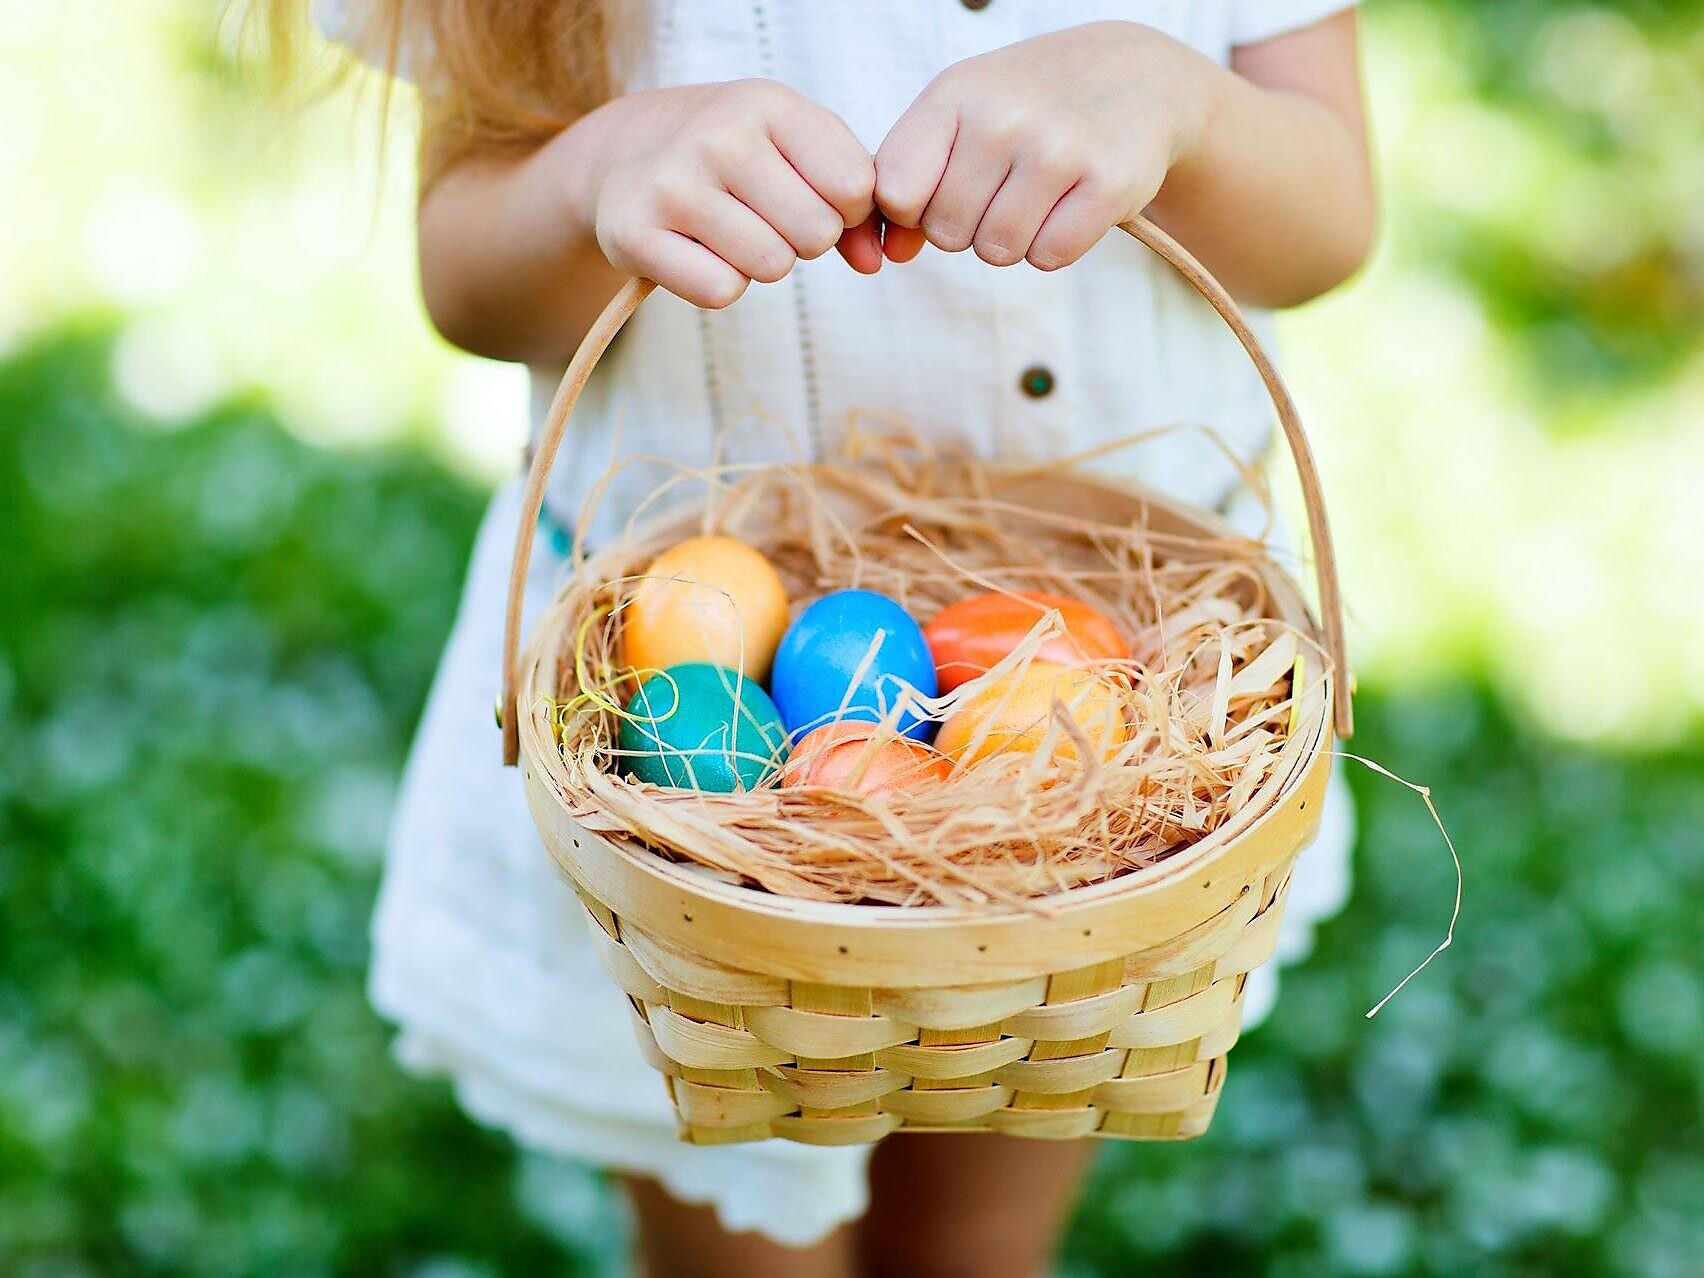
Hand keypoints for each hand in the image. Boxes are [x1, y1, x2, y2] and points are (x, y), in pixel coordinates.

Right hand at [587, 79, 880, 307]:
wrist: (627, 157)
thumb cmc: (736, 158)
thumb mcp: (798, 150)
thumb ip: (855, 201)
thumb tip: (874, 262)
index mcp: (766, 103)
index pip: (855, 185)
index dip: (847, 208)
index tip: (813, 196)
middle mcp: (718, 135)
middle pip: (818, 232)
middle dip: (804, 239)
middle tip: (765, 217)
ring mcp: (672, 183)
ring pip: (772, 265)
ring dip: (762, 262)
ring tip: (730, 231)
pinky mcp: (635, 232)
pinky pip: (722, 291)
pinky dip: (719, 284)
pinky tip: (697, 251)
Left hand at [875, 23, 1214, 269]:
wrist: (1134, 76)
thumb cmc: (1027, 106)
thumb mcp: (960, 117)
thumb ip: (912, 182)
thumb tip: (892, 254)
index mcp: (954, 95)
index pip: (897, 194)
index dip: (917, 209)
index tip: (946, 188)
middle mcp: (1003, 118)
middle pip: (947, 233)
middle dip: (970, 226)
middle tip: (1005, 187)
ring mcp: (1058, 149)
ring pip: (998, 251)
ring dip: (1014, 239)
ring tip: (1038, 194)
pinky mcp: (1108, 184)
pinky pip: (1050, 257)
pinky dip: (1056, 245)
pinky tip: (1071, 203)